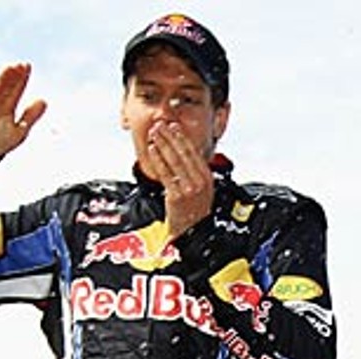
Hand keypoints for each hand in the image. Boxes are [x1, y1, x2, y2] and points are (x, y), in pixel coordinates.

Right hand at [0, 63, 47, 161]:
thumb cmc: (1, 142)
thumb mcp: (21, 130)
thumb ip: (31, 116)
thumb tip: (44, 101)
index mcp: (8, 106)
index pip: (16, 89)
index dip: (21, 78)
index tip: (27, 65)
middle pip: (6, 86)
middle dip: (13, 75)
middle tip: (21, 64)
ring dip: (2, 80)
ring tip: (10, 69)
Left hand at [145, 120, 214, 238]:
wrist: (192, 231)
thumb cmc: (194, 209)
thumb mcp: (202, 188)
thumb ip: (196, 171)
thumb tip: (186, 150)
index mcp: (207, 177)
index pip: (194, 152)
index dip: (182, 137)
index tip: (174, 126)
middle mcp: (200, 182)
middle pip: (183, 153)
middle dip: (170, 137)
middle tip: (161, 125)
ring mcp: (189, 189)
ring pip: (174, 161)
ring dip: (163, 144)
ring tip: (155, 134)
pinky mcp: (176, 196)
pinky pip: (166, 173)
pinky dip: (158, 160)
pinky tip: (153, 150)